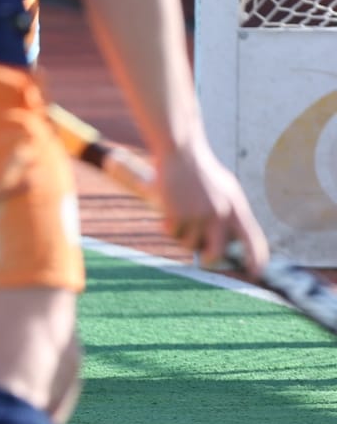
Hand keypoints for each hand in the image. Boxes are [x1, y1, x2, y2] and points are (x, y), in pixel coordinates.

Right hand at [156, 145, 268, 276]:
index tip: (254, 273)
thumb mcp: (225, 190)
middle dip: (209, 260)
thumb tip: (232, 241)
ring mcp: (198, 215)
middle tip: (203, 259)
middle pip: (217, 253)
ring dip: (183, 236)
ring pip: (190, 244)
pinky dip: (168, 226)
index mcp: (237, 209)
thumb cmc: (202, 169)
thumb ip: (230, 214)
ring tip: (179, 219)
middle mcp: (220, 215)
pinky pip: (172, 233)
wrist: (180, 150)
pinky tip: (167, 213)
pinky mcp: (177, 213)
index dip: (256, 262)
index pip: (254, 242)